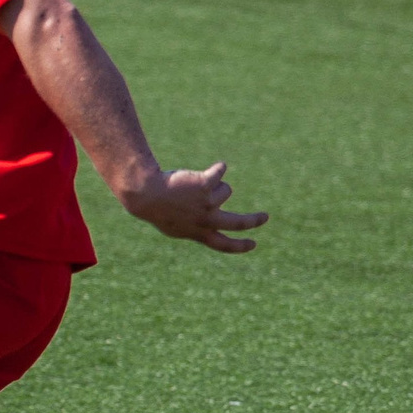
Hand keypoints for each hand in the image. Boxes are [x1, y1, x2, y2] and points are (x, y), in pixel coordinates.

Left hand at [116, 162, 267, 252]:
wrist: (146, 194)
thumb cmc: (157, 209)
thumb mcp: (176, 226)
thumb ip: (195, 228)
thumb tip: (213, 228)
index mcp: (199, 234)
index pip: (224, 245)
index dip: (240, 246)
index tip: (253, 244)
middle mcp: (206, 221)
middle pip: (238, 223)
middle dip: (254, 221)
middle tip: (265, 216)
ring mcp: (207, 203)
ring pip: (226, 190)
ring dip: (215, 184)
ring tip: (192, 183)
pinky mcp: (205, 186)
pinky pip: (220, 172)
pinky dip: (219, 168)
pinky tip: (217, 167)